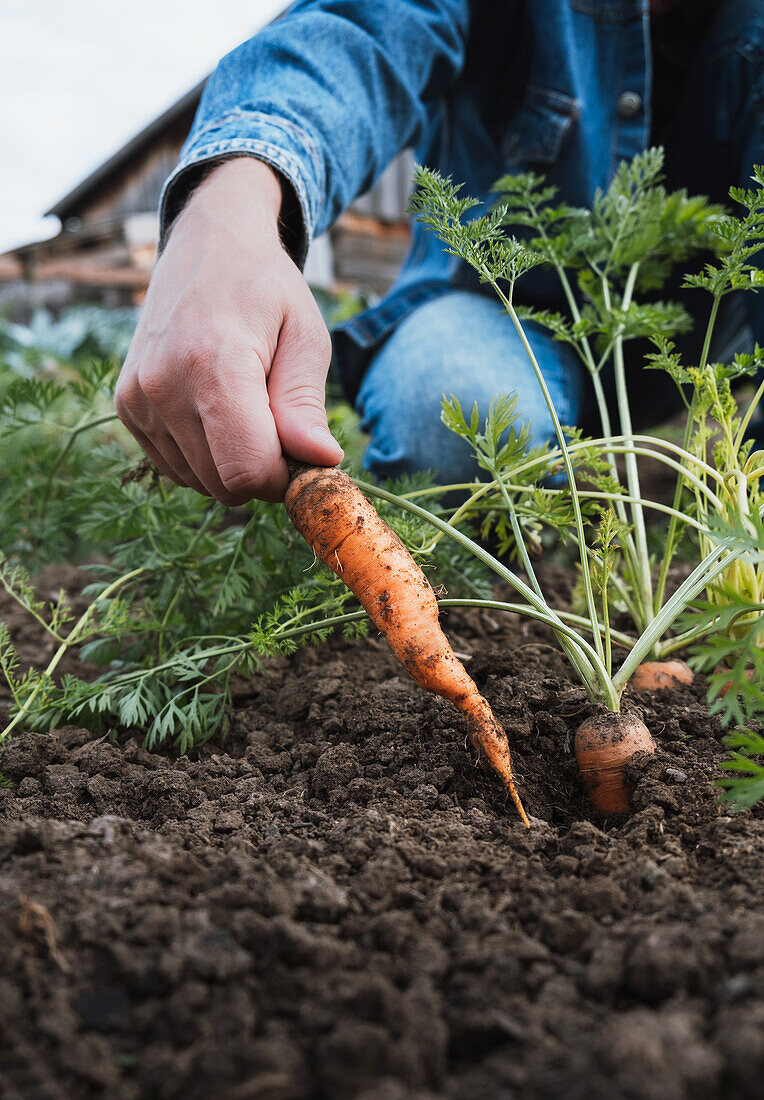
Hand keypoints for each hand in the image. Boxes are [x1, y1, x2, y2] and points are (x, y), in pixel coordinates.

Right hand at [115, 158, 342, 503]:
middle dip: (263, 474)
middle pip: (224, 484)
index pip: (247, 469)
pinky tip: (219, 414)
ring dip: (234, 466)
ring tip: (250, 412)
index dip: (285, 479)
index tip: (305, 453)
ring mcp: (137, 398)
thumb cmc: (268, 290)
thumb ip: (306, 405)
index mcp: (212, 361)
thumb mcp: (306, 337)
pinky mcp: (125, 407)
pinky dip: (206, 458)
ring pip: (199, 482)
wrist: (208, 244)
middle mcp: (163, 384)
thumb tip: (320, 462)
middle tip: (282, 430)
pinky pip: (176, 468)